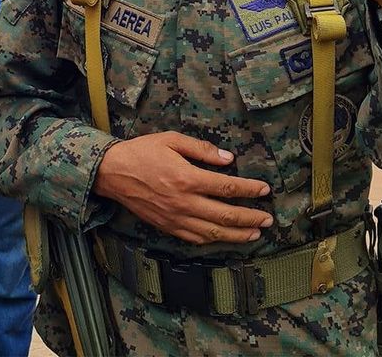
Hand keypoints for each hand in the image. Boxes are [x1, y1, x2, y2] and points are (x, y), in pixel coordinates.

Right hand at [92, 132, 272, 243]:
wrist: (113, 172)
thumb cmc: (142, 152)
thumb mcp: (171, 140)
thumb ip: (201, 149)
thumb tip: (228, 159)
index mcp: (186, 178)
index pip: (226, 187)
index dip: (249, 189)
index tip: (264, 189)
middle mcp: (184, 202)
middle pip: (225, 215)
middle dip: (251, 217)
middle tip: (269, 218)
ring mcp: (176, 218)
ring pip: (214, 232)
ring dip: (238, 234)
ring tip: (256, 233)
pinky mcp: (168, 227)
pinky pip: (196, 239)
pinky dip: (214, 241)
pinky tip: (225, 238)